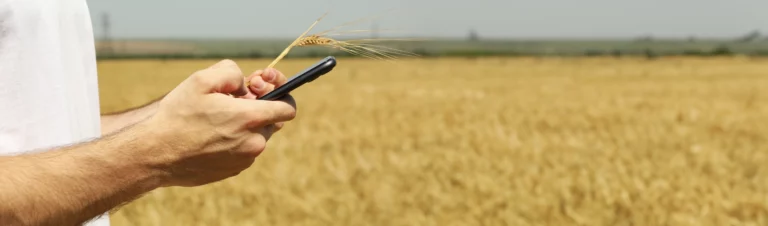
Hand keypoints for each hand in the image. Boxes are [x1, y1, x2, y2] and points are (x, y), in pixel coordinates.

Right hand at [144, 60, 296, 186]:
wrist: (155, 154)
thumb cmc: (177, 115)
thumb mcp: (202, 79)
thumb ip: (233, 73)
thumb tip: (245, 85)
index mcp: (250, 119)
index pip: (288, 108)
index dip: (281, 96)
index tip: (265, 91)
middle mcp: (253, 142)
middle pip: (271, 121)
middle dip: (257, 109)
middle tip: (231, 102)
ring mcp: (244, 160)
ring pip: (256, 136)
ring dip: (244, 126)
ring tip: (215, 120)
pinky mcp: (233, 171)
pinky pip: (243, 151)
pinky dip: (234, 141)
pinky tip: (209, 135)